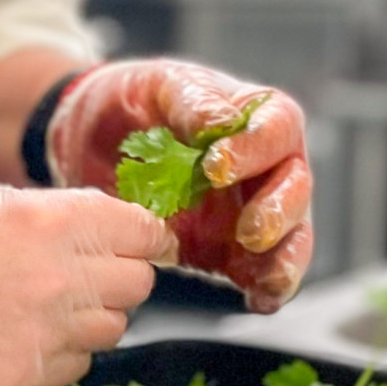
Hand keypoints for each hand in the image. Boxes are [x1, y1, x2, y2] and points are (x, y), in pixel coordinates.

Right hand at [0, 186, 176, 385]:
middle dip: (120, 277)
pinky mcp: (27, 370)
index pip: (145, 232)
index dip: (148, 239)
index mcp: (55, 221)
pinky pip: (78, 364)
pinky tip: (27, 334)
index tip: (145, 245)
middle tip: (90, 276)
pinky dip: (63, 353)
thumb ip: (61, 216)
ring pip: (113, 328)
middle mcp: (60, 275)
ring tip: (48, 307)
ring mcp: (46, 328)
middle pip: (138, 284)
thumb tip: (108, 230)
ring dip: (92, 318)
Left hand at [44, 60, 312, 310]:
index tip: (216, 166)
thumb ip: (191, 101)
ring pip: (290, 235)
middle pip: (295, 187)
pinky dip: (266, 288)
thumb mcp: (157, 85)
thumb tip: (219, 124)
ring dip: (285, 259)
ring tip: (268, 279)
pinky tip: (259, 300)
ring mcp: (250, 210)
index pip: (278, 128)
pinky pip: (260, 272)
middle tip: (249, 231)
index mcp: (254, 115)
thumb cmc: (132, 102)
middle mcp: (264, 165)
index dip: (257, 149)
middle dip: (280, 212)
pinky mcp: (228, 250)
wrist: (90, 144)